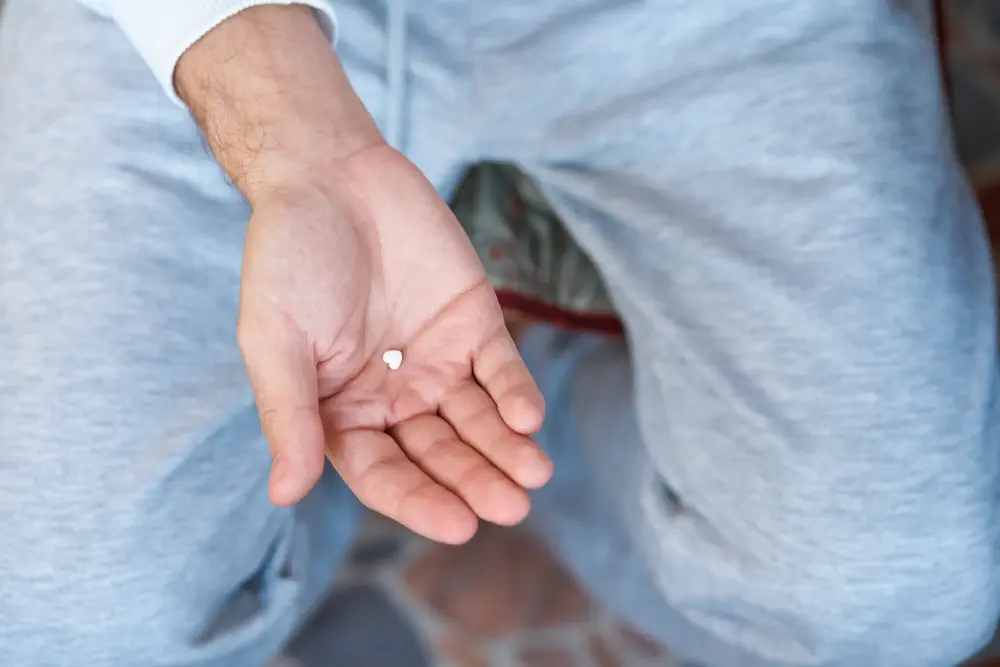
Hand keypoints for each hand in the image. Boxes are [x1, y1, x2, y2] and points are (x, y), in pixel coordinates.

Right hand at [237, 145, 550, 543]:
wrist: (329, 175)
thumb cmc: (287, 258)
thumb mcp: (274, 340)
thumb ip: (288, 415)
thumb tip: (285, 494)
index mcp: (343, 412)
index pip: (385, 474)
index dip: (420, 502)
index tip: (459, 526)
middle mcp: (395, 397)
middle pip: (440, 455)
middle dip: (475, 482)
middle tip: (512, 508)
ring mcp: (438, 360)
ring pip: (478, 420)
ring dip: (506, 449)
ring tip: (535, 474)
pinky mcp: (474, 322)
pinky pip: (501, 367)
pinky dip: (516, 393)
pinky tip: (529, 418)